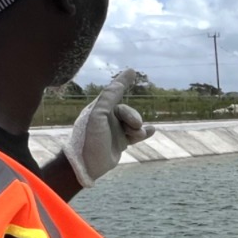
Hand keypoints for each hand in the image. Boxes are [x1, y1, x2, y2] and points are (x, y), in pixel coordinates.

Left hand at [65, 69, 155, 187]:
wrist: (85, 166)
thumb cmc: (88, 138)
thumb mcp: (98, 114)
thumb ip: (110, 97)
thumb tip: (123, 79)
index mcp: (100, 109)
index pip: (114, 91)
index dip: (123, 81)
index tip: (132, 71)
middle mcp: (107, 118)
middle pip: (128, 111)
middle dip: (134, 117)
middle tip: (135, 126)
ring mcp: (114, 131)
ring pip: (134, 124)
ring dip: (138, 128)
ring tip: (137, 135)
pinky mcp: (120, 144)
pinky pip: (136, 135)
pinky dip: (144, 132)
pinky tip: (152, 130)